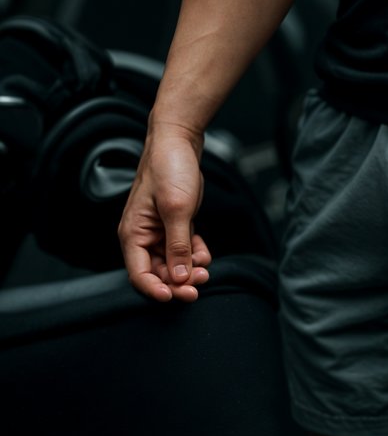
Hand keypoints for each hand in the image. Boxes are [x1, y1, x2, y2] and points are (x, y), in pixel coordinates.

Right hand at [117, 125, 211, 303]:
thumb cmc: (169, 168)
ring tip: (205, 269)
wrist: (179, 139)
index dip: (156, 289)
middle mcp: (143, 235)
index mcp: (133, 233)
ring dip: (188, 269)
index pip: (139, 274)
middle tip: (198, 286)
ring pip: (172, 261)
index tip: (174, 297)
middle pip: (158, 271)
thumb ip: (178, 245)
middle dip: (178, 281)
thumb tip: (179, 277)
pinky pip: (182, 247)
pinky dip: (193, 254)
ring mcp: (159, 229)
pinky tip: (205, 255)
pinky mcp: (174, 221)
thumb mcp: (177, 208)